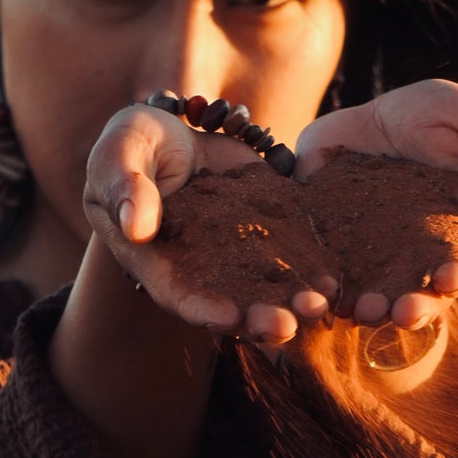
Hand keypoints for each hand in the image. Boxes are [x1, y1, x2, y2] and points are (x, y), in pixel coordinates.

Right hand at [83, 104, 336, 343]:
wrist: (173, 131)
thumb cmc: (132, 146)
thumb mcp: (118, 155)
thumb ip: (123, 187)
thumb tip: (136, 227)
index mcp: (159, 262)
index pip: (179, 295)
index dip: (203, 310)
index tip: (230, 318)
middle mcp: (204, 268)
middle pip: (231, 303)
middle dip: (259, 318)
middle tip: (288, 326)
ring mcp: (240, 250)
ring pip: (269, 285)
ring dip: (294, 300)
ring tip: (321, 304)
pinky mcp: (270, 225)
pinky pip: (295, 249)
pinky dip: (316, 264)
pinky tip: (338, 273)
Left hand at [293, 80, 457, 327]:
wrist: (374, 114)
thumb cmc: (442, 117)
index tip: (450, 280)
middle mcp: (419, 260)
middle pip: (420, 294)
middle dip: (413, 307)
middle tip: (401, 312)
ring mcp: (373, 260)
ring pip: (373, 295)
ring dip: (370, 308)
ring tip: (363, 309)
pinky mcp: (330, 251)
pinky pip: (325, 276)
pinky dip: (321, 289)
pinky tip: (316, 294)